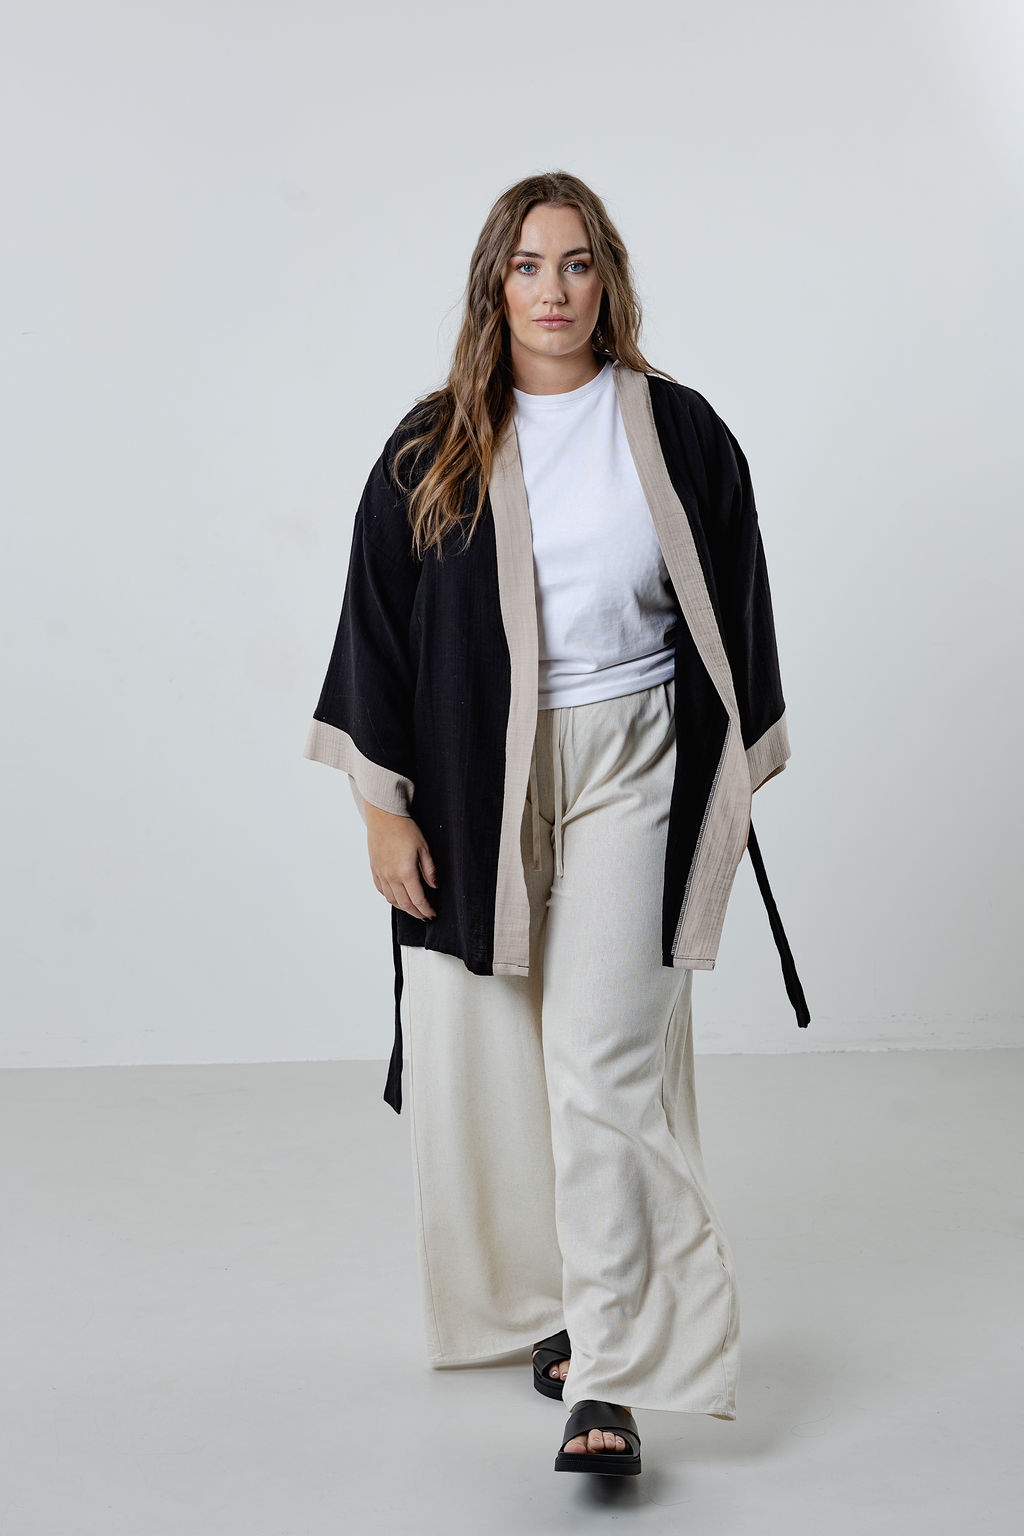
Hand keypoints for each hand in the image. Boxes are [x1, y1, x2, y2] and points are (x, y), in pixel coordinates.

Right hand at [363, 802, 438, 920]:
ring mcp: (381, 874)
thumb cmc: (404, 829)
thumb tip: (435, 886)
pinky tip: (397, 897)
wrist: (384, 817)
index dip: (426, 909)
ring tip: (413, 909)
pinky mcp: (374, 869)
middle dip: (416, 912)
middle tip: (424, 915)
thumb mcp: (424, 848)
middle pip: (404, 904)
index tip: (432, 913)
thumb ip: (430, 870)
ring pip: (392, 900)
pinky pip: (381, 890)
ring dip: (403, 907)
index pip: (418, 899)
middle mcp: (391, 877)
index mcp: (405, 873)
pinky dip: (390, 897)